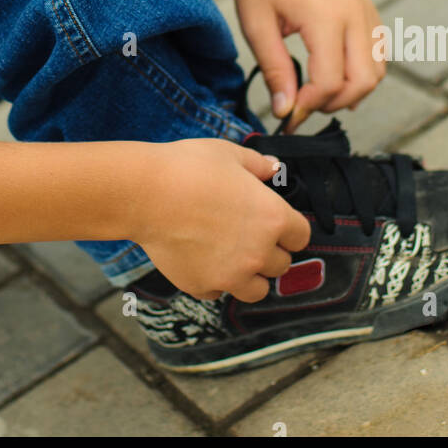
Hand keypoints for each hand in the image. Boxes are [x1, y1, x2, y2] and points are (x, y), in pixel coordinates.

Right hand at [133, 138, 310, 301]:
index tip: (277, 222)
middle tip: (247, 234)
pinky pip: (219, 292)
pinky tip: (201, 259)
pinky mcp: (202, 287)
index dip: (290, 228)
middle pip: (281, 264)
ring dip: (250, 275)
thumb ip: (258, 165)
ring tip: (231, 255)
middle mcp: (258, 253)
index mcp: (272, 218)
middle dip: (269, 250)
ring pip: (257, 289)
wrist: (146, 194)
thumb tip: (274, 168)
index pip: (301, 236)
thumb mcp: (229, 154)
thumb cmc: (189, 168)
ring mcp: (230, 275)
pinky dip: (215, 281)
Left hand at [233, 0, 385, 132]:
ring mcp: (366, 12)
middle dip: (333, 104)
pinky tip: (332, 76)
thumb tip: (286, 112)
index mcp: (326, 17)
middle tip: (301, 105)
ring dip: (350, 92)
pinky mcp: (368, 11)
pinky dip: (360, 74)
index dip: (308, 106)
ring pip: (376, 72)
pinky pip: (377, 55)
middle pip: (362, 82)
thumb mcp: (257, 25)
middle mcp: (355, 15)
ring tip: (314, 91)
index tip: (286, 116)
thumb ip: (275, 70)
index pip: (329, 82)